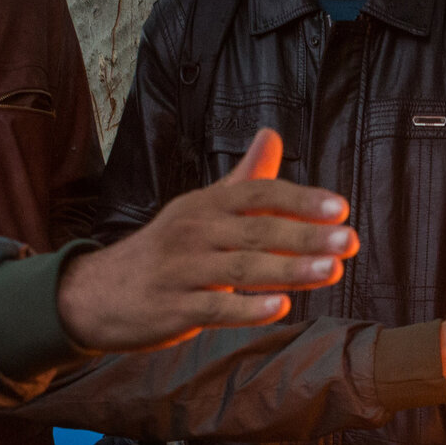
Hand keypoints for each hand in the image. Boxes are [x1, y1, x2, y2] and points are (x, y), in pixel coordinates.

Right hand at [59, 129, 356, 350]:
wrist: (96, 294)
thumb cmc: (164, 251)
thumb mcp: (199, 209)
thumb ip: (243, 179)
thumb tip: (272, 136)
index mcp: (205, 205)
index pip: (258, 193)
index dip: (300, 200)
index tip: (340, 209)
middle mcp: (193, 231)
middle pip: (257, 229)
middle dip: (306, 235)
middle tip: (349, 242)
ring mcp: (182, 270)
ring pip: (242, 268)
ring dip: (289, 270)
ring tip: (331, 272)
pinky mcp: (173, 309)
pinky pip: (215, 307)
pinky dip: (248, 308)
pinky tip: (281, 308)